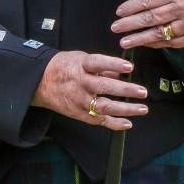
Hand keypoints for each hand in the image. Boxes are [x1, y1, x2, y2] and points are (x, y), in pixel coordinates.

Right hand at [31, 51, 146, 131]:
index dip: (113, 65)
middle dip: (125, 90)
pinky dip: (114, 123)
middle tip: (143, 91)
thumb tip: (121, 74)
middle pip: (104, 87)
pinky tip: (128, 123)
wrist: (41, 82)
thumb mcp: (80, 59)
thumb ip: (102, 67)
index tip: (129, 68)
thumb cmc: (64, 68)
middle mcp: (80, 83)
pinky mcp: (78, 113)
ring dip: (125, 109)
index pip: (98, 63)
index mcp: (80, 66)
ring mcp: (79, 100)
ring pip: (104, 106)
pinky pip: (98, 120)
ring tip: (142, 108)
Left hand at [111, 0, 183, 49]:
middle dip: (131, 24)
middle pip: (151, 18)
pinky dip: (155, 44)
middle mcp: (183, 8)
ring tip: (124, 41)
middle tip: (115, 28)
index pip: (149, 0)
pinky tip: (144, 44)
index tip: (119, 12)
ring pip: (159, 33)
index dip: (132, 7)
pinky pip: (170, 42)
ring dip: (139, 38)